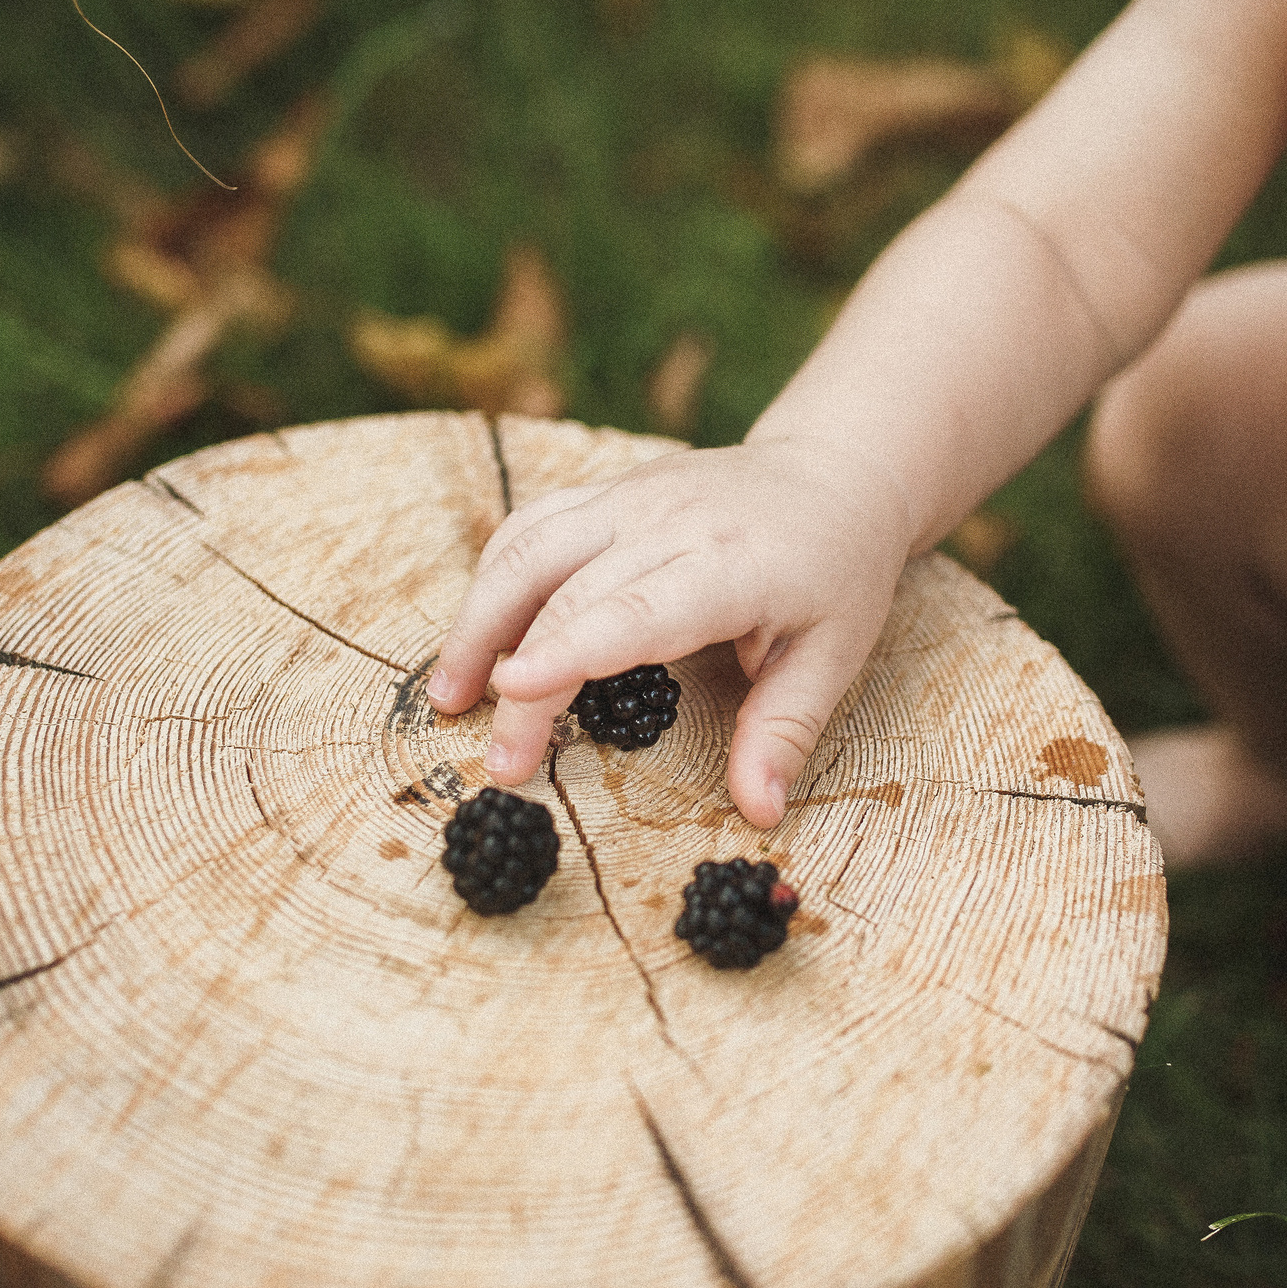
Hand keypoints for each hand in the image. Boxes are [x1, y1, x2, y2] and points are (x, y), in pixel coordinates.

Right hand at [428, 439, 913, 827]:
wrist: (835, 476)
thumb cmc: (836, 573)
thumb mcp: (832, 655)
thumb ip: (785, 731)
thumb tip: (758, 811)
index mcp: (733, 564)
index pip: (634, 608)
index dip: (569, 650)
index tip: (514, 692)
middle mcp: (670, 521)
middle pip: (567, 592)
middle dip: (518, 676)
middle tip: (498, 761)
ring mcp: (631, 497)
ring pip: (528, 546)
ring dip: (478, 618)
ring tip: (450, 695)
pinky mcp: (607, 491)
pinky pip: (531, 524)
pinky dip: (492, 579)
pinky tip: (477, 638)